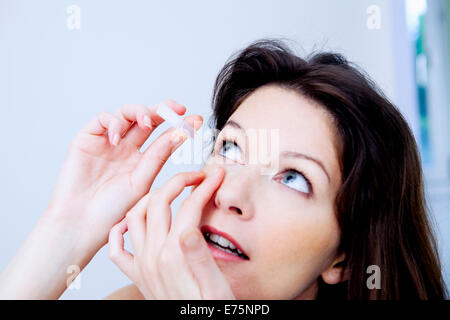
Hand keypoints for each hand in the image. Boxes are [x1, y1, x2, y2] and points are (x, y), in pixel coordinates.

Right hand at [45, 101, 201, 252]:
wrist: (81, 223)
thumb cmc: (111, 210)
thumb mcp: (142, 181)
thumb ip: (159, 156)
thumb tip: (181, 133)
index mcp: (142, 160)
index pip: (164, 136)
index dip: (179, 126)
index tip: (198, 120)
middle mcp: (126, 148)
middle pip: (147, 119)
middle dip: (163, 110)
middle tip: (177, 109)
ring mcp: (107, 141)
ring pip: (127, 113)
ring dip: (139, 112)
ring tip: (147, 123)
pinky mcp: (87, 138)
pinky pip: (103, 119)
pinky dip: (113, 122)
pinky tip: (117, 137)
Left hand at [108, 168, 234, 298]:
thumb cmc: (210, 311)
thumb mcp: (215, 288)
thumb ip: (200, 258)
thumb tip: (189, 228)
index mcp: (175, 256)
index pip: (189, 207)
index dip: (205, 186)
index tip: (217, 174)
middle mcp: (153, 257)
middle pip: (159, 202)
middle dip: (179, 181)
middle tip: (197, 176)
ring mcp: (142, 265)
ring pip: (135, 217)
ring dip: (151, 196)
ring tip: (170, 189)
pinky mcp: (138, 275)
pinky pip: (118, 249)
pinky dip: (120, 231)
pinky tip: (133, 222)